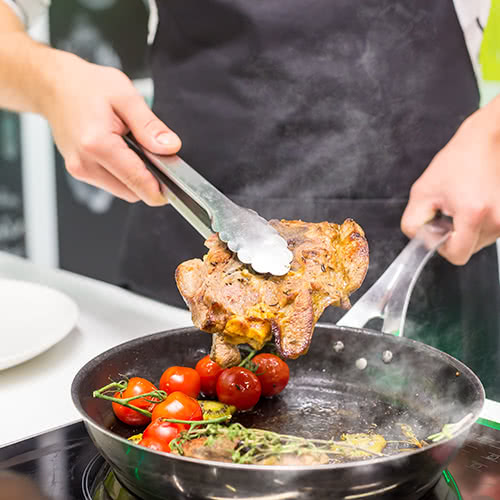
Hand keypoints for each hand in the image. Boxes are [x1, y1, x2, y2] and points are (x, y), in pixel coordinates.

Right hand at [41, 53, 180, 204]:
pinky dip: (122, 173)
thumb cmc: (85, 86)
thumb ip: (150, 126)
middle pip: (131, 192)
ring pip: (122, 190)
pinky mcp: (79, 172)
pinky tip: (121, 150)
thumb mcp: (126, 97)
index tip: (174, 182)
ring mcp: (80, 170)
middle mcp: (85, 163)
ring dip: (135, 177)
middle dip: (148, 179)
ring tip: (133, 147)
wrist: (52, 86)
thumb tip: (170, 148)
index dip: (160, 188)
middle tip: (154, 154)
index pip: (137, 182)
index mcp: (97, 144)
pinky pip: (111, 183)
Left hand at [401, 96, 499, 264]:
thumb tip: (422, 242)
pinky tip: (477, 202)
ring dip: (470, 227)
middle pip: (470, 249)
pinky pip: (492, 230)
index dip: (443, 247)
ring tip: (466, 201)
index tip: (440, 230)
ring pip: (482, 241)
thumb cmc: (458, 160)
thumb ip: (413, 223)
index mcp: (474, 213)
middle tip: (452, 209)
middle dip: (456, 235)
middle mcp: (498, 219)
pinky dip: (482, 221)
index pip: (458, 256)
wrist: (488, 140)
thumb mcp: (422, 192)